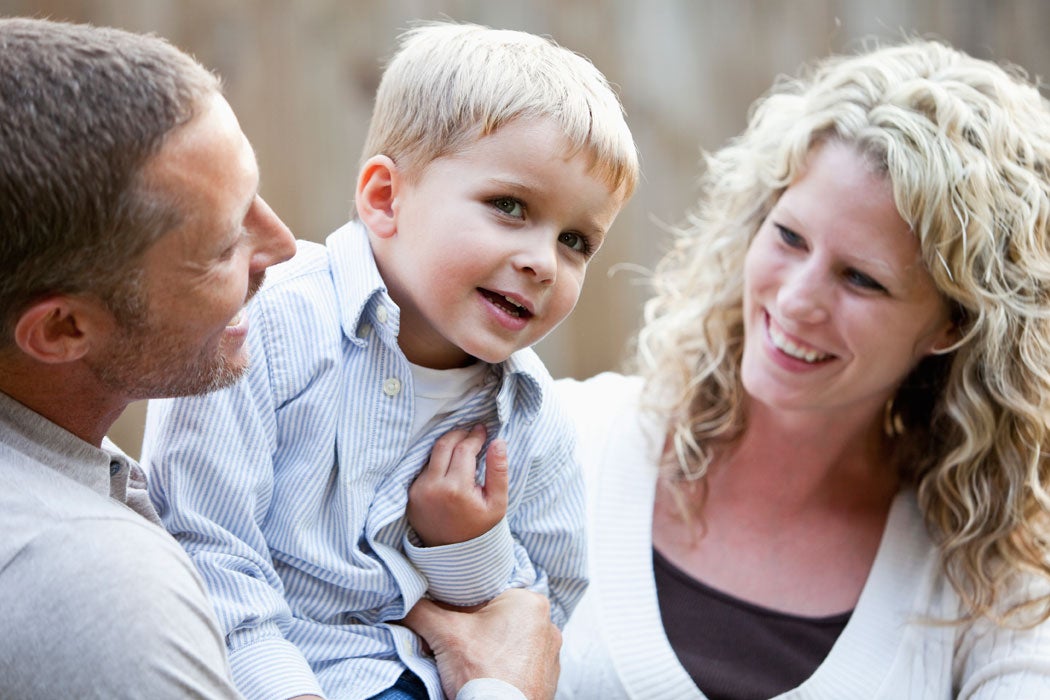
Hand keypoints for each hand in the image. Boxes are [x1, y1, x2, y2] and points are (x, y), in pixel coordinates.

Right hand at [403, 589, 560, 699]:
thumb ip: (421, 609)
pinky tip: (485, 675)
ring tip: (471, 661)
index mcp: (530, 601)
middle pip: (498, 616)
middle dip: (475, 626)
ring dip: (489, 647)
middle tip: (457, 640)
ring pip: (508, 640)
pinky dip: (502, 666)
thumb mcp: (444, 632)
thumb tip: (406, 598)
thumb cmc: (482, 675)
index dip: (463, 601)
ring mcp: (550, 654)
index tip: (449, 614)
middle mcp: (546, 624)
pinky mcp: (547, 677)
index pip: (488, 590)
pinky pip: (519, 662)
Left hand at [407, 425, 508, 546]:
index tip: (483, 430)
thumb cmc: (479, 527)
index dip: (475, 436)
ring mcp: (418, 491)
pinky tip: (449, 461)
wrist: (453, 553)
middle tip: (472, 432)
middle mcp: (432, 487)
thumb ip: (498, 471)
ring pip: (431, 454)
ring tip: (462, 444)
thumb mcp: (497, 503)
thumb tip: (498, 442)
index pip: (463, 449)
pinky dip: (437, 460)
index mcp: (456, 489)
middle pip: (443, 445)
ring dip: (447, 445)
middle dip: (459, 434)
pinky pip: (423, 468)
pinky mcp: (410, 494)